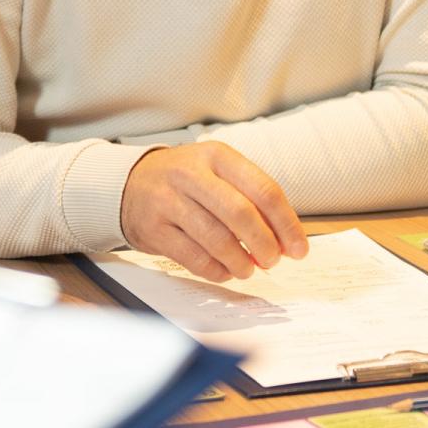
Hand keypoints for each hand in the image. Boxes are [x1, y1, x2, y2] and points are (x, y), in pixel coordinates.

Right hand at [118, 143, 307, 281]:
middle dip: (265, 245)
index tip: (298, 248)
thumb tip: (286, 242)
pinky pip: (193, 258)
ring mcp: (168, 200)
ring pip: (217, 239)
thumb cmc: (186, 182)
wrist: (129, 183)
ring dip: (241, 262)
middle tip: (272, 260)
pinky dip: (216, 271)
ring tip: (247, 268)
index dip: (286, 224)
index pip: (263, 190)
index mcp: (216, 156)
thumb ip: (252, 200)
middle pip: (241, 214)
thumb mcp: (218, 173)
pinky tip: (224, 270)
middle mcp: (190, 174)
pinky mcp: (153, 228)